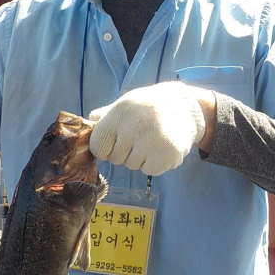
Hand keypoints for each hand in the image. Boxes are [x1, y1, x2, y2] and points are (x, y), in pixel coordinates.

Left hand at [89, 82, 210, 175]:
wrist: (188, 107)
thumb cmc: (150, 107)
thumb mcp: (126, 103)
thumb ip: (105, 116)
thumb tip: (87, 124)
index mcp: (121, 112)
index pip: (98, 146)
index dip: (105, 147)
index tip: (116, 141)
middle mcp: (135, 125)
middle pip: (115, 158)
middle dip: (125, 152)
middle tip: (140, 137)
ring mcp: (152, 140)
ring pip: (133, 165)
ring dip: (141, 157)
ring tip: (153, 140)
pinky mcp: (168, 153)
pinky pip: (150, 170)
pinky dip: (155, 163)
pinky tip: (162, 148)